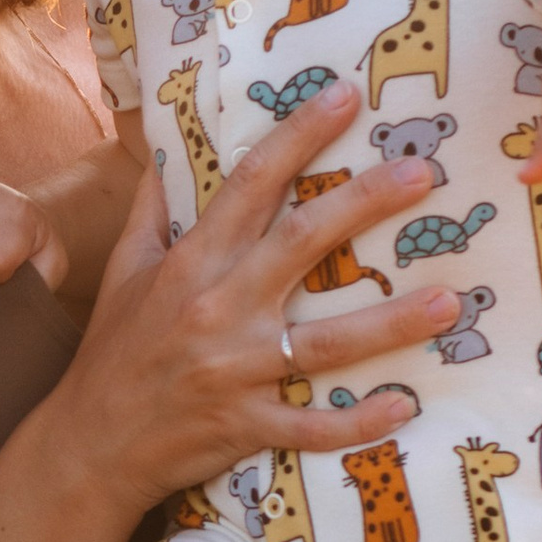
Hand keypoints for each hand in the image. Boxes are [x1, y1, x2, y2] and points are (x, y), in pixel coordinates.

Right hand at [71, 77, 460, 508]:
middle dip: (364, 204)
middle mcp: (217, 309)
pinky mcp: (244, 425)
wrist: (89, 444)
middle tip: (422, 175)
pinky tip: (404, 404)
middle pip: (301, 244)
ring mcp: (233, 371)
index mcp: (190, 263)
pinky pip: (309, 425)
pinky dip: (356, 421)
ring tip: (451, 301)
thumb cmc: (113, 353)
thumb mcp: (123, 272)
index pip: (250, 184)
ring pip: (324, 344)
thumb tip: (162, 147)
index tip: (343, 97)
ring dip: (391, 323)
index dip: (298, 136)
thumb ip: (150, 210)